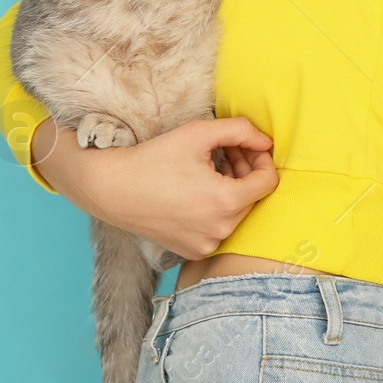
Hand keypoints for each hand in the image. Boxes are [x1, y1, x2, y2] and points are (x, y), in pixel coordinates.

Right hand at [37, 116, 276, 260]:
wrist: (114, 189)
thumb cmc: (155, 159)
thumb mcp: (199, 133)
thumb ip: (239, 130)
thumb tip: (266, 140)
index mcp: (226, 201)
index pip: (268, 182)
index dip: (261, 160)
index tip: (246, 147)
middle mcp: (221, 229)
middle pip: (252, 197)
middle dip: (244, 172)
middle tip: (224, 152)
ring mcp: (207, 244)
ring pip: (236, 213)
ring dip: (230, 190)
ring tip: (209, 168)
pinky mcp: (194, 251)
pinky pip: (218, 228)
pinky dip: (214, 209)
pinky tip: (196, 190)